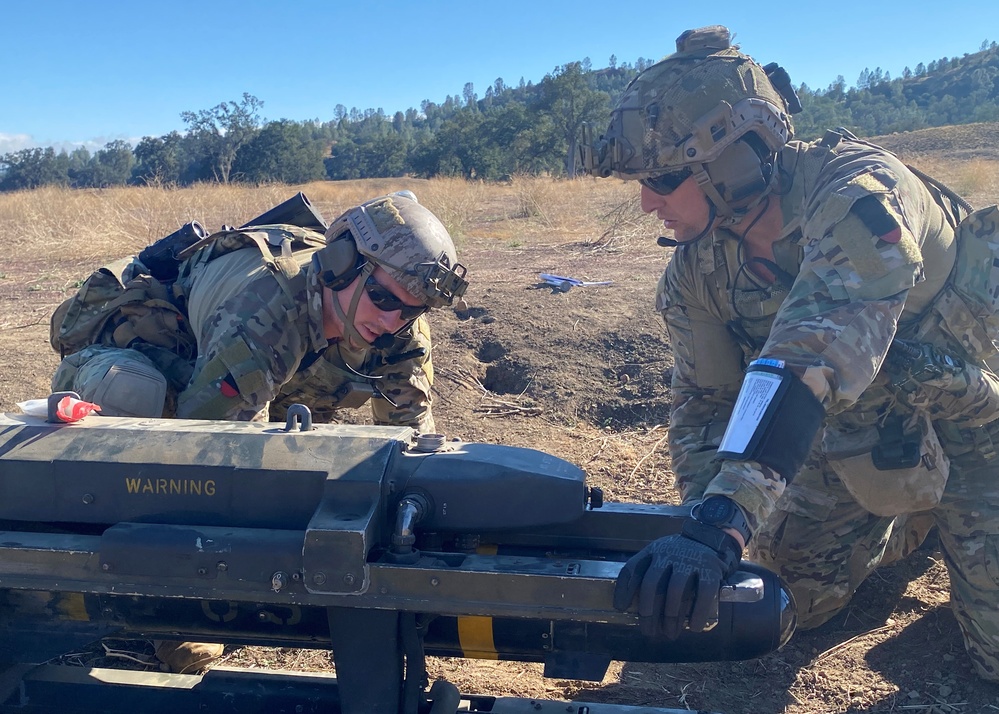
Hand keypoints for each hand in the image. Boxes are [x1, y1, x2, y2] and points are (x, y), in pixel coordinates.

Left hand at [613, 521, 740, 638]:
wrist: (708, 537)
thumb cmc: (677, 554)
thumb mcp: (657, 555)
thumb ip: (644, 573)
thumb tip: (622, 606)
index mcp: (653, 551)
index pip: (632, 569)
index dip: (623, 590)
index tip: (621, 609)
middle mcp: (668, 554)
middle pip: (652, 584)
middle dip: (648, 611)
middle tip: (649, 631)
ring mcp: (689, 562)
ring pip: (675, 590)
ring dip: (671, 616)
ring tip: (670, 633)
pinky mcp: (710, 570)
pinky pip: (703, 594)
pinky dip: (698, 613)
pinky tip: (694, 627)